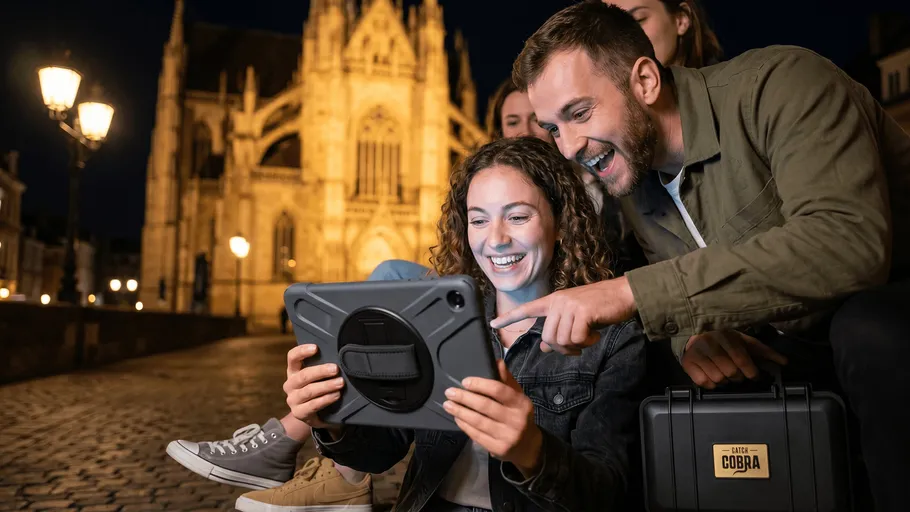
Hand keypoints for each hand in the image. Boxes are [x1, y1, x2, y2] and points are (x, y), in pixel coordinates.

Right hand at [283, 344, 345, 430]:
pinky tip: (336, 395)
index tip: (316, 348)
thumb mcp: (318, 377)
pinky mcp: (299, 413)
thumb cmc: (318, 389)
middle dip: (320, 371)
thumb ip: (322, 365)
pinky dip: (326, 399)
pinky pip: (313, 405)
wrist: (315, 414)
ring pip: (309, 391)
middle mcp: (290, 384)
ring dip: (326, 386)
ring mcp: (293, 400)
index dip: (302, 351)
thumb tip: (339, 355)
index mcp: (293, 371)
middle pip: (303, 375)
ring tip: (340, 383)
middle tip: (335, 369)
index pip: (292, 357)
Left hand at [443, 360, 542, 477]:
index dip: (480, 385)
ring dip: (460, 412)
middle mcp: (516, 420)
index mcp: (522, 403)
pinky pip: (477, 435)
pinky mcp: (498, 449)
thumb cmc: (518, 415)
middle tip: (450, 392)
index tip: (465, 382)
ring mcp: (507, 436)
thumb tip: (497, 361)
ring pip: (479, 421)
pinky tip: (457, 418)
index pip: (499, 390)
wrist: (527, 446)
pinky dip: (464, 425)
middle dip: (465, 398)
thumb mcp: (518, 397)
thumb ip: (507, 380)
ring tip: (448, 405)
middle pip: (486, 406)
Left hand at [489, 277, 636, 354]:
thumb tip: (543, 347)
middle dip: (562, 349)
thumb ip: (559, 330)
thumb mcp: (576, 318)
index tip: (492, 324)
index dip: (509, 318)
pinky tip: (595, 334)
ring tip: (588, 338)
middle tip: (577, 347)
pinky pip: (576, 339)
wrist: (623, 294)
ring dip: (576, 346)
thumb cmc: (600, 307)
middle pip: (548, 337)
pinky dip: (587, 342)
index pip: (527, 309)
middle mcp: (558, 301)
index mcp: (554, 301)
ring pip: (561, 340)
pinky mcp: (582, 312)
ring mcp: (569, 305)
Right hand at [682, 330, 788, 388]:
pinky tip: (713, 376)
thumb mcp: (745, 342)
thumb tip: (784, 362)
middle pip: (730, 371)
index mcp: (726, 335)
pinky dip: (711, 384)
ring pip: (718, 378)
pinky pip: (704, 382)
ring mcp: (697, 353)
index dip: (750, 371)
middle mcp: (710, 343)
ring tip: (725, 374)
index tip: (754, 376)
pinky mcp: (687, 363)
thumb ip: (765, 352)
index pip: (741, 358)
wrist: (697, 335)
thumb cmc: (725, 341)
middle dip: (738, 377)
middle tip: (737, 375)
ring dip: (725, 381)